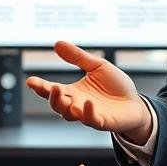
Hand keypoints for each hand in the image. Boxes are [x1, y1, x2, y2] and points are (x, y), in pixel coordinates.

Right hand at [26, 41, 150, 142]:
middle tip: (49, 87)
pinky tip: (87, 103)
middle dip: (51, 97)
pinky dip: (87, 113)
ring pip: (69, 115)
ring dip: (63, 105)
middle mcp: (77, 105)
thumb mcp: (97, 66)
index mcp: (73, 92)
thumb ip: (78, 57)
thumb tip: (57, 43)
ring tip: (60, 91)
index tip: (30, 81)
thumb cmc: (115, 86)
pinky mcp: (102, 122)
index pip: (52, 90)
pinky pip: (91, 120)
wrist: (136, 103)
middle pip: (57, 105)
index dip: (40, 87)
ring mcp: (88, 115)